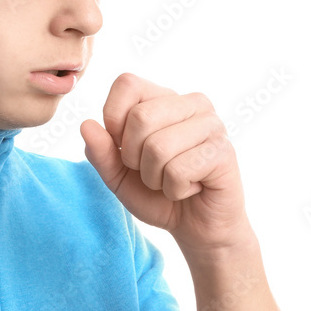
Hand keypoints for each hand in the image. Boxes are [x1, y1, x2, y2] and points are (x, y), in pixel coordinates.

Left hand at [80, 72, 252, 254]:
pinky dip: (175, 190)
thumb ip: (99, 151)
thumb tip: (86, 125)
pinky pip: (178, 170)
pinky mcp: (223, 151)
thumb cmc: (156, 194)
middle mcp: (192, 102)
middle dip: (134, 157)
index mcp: (164, 97)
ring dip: (155, 177)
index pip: (127, 84)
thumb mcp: (117, 175)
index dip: (114, 119)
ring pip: (158, 146)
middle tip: (152, 170)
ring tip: (172, 180)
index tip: (125, 147)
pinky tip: (191, 188)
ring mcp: (212, 124)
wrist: (196, 227)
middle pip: (140, 117)